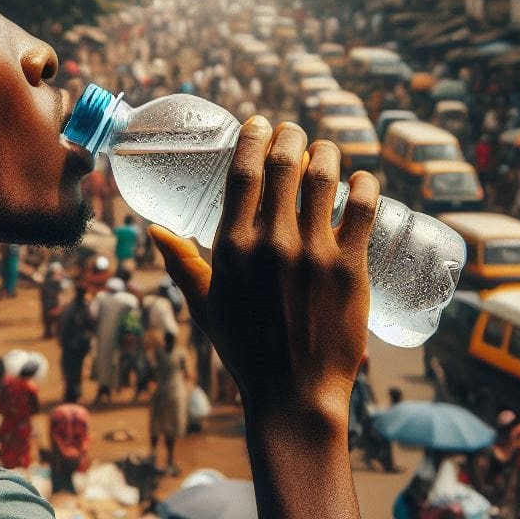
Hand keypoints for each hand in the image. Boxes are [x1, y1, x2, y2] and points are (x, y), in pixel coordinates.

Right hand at [150, 118, 378, 424]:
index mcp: (232, 246)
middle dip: (291, 136)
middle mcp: (271, 242)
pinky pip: (363, 210)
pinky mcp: (350, 268)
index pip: (244, 170)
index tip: (261, 124)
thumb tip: (154, 231)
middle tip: (295, 133)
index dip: (255, 137)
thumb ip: (180, 263)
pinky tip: (362, 179)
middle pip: (285, 164)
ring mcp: (313, 254)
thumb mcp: (204, 304)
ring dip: (327, 152)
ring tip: (326, 149)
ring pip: (324, 178)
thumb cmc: (245, 349)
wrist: (293, 394)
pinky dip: (365, 185)